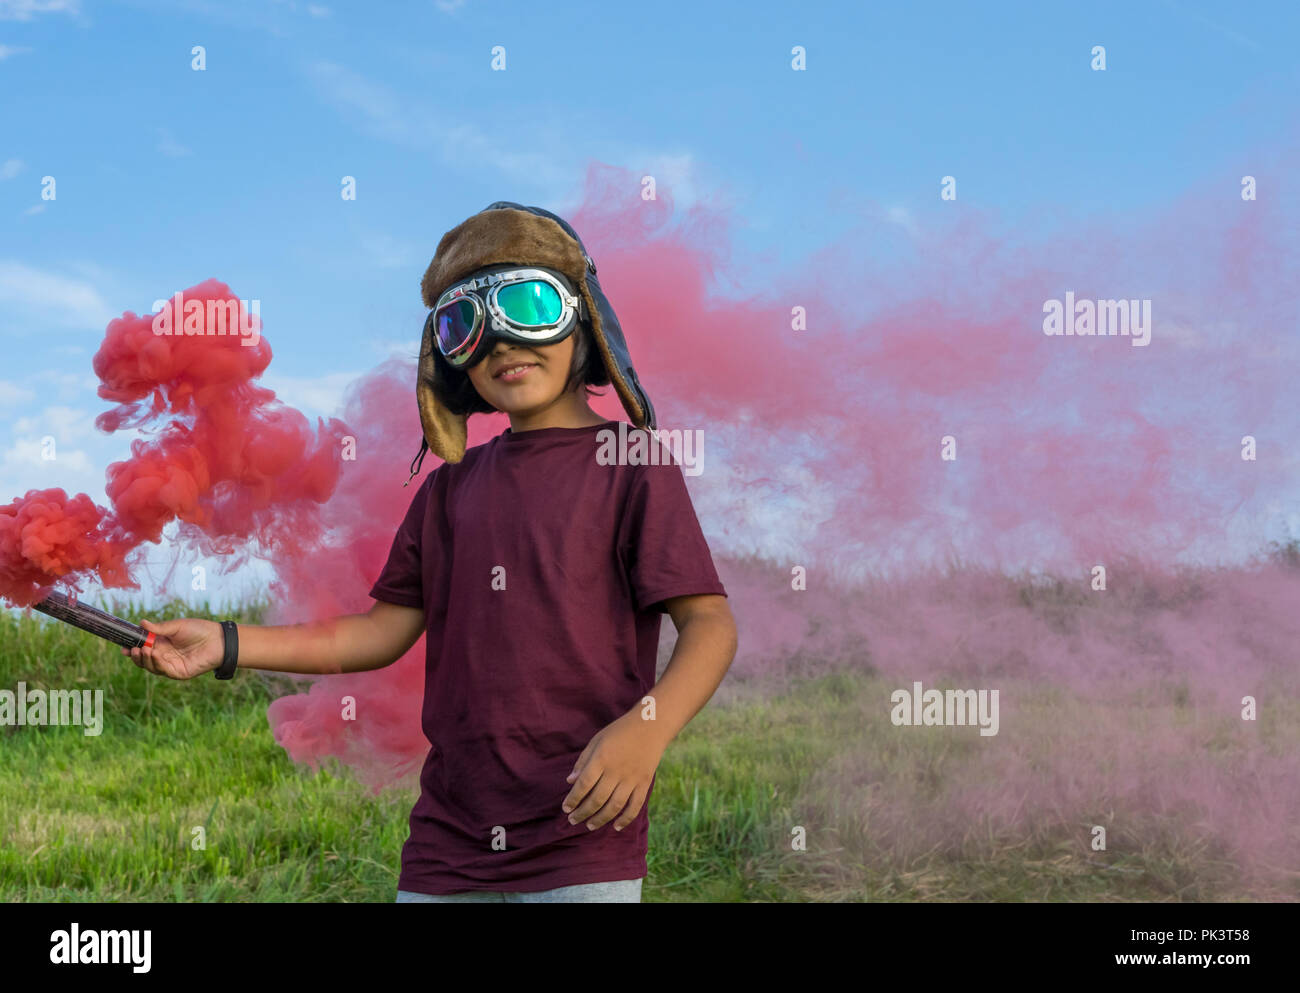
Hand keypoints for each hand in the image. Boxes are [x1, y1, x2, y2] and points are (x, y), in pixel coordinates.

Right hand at [120, 618, 224, 679]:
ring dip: (144, 659)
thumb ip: (159, 628)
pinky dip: (156, 663)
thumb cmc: (199, 630)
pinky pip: (163, 670)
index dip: (132, 647)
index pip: (143, 647)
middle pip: (144, 659)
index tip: (122, 645)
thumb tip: (141, 623)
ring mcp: (171, 665)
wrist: (218, 640)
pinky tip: (154, 654)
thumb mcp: (177, 626)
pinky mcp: (178, 672)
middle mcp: (164, 655)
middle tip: (130, 650)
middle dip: (135, 656)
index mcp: (162, 643)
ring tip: (143, 650)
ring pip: (151, 666)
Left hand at [562, 710, 666, 831]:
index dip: (573, 799)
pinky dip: (626, 818)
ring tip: (590, 826)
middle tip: (573, 820)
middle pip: (597, 799)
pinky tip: (616, 826)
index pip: (584, 784)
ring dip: (600, 819)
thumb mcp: (597, 740)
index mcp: (601, 758)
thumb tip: (570, 782)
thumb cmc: (620, 731)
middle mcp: (616, 770)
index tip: (566, 808)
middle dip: (582, 813)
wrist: (651, 725)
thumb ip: (583, 761)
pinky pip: (635, 805)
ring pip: (614, 806)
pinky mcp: (644, 782)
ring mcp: (632, 778)